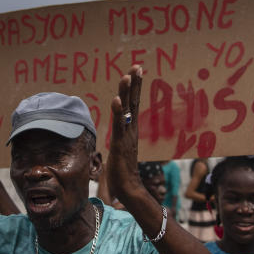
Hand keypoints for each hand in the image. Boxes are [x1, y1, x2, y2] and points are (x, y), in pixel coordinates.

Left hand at [106, 66, 144, 203]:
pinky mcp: (121, 143)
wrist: (129, 188)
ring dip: (127, 92)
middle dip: (135, 83)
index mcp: (130, 130)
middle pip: (134, 101)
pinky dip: (119, 112)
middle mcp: (131, 130)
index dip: (135, 88)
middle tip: (137, 65)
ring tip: (127, 76)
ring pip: (127, 109)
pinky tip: (118, 100)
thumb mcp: (119, 152)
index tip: (136, 71)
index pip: (133, 104)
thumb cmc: (122, 173)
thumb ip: (119, 143)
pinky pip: (120, 125)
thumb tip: (115, 141)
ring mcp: (127, 136)